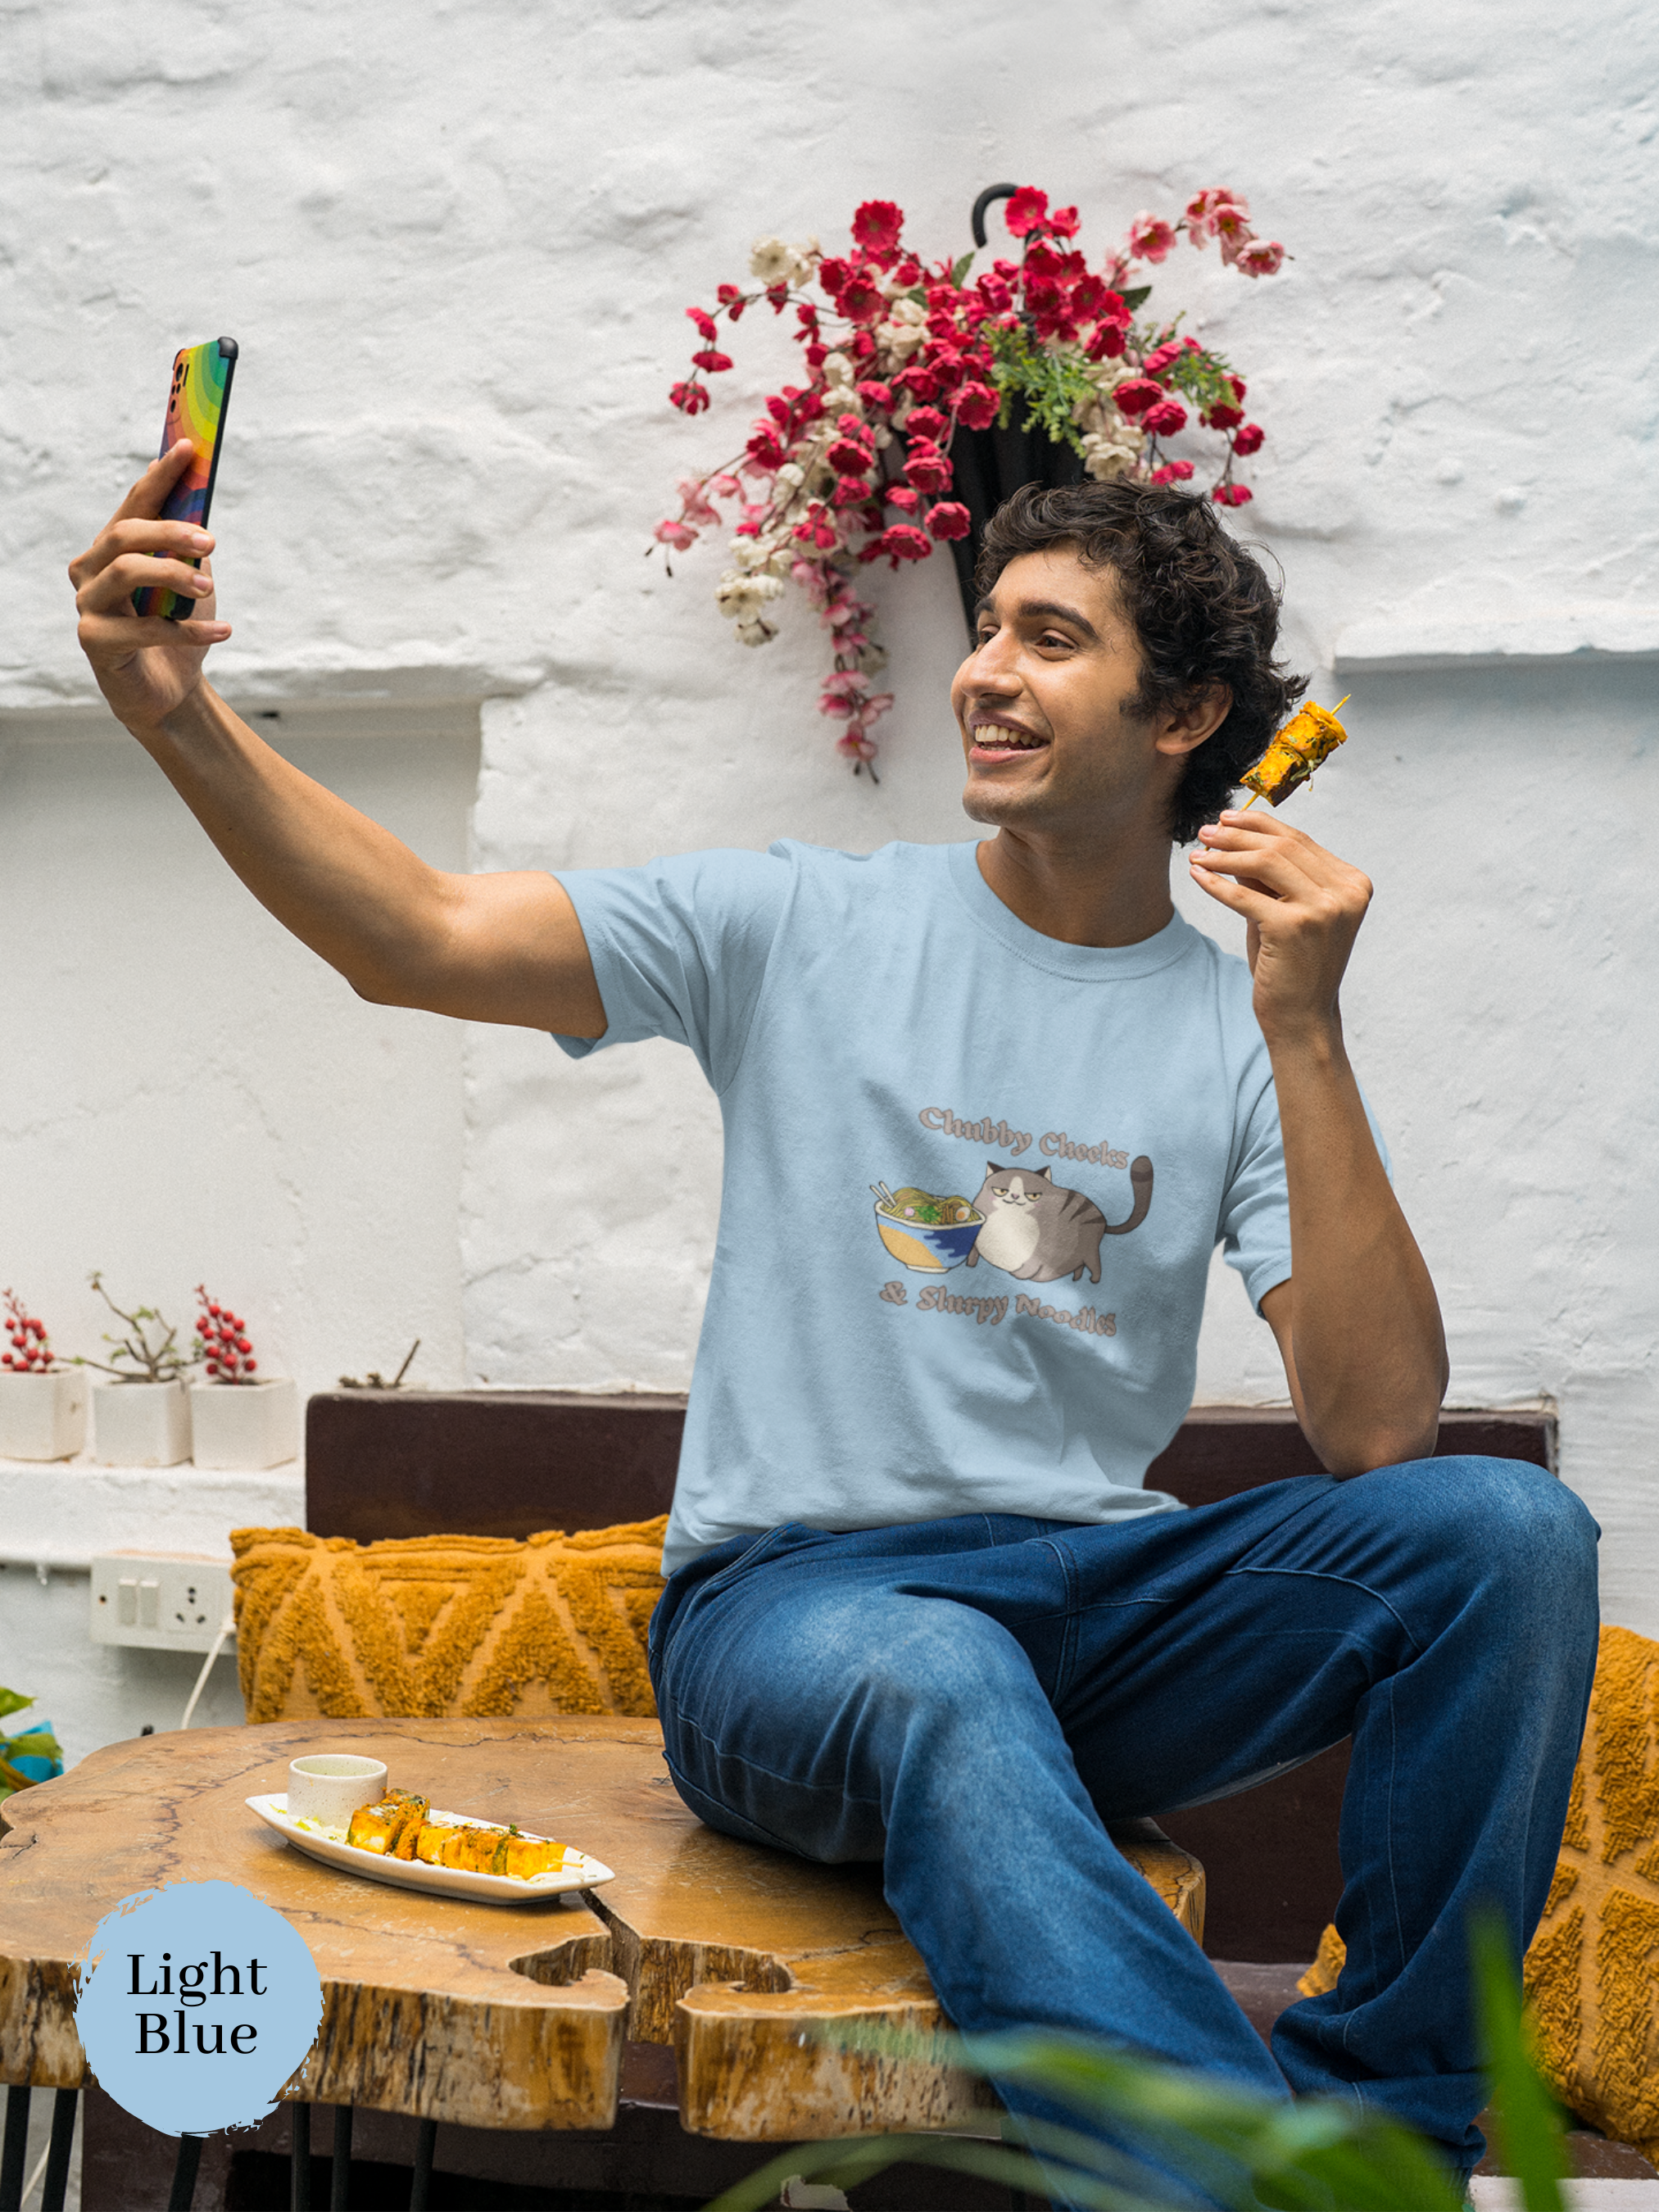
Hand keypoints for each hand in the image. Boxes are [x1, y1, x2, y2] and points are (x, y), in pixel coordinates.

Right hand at [69, 441, 231, 734]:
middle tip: (209, 538)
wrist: (170, 691)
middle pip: (123, 535)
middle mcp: (90, 571)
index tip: (189, 448)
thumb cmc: (176, 628)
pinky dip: (189, 629)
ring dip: (173, 574)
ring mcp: (87, 605)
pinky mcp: (94, 641)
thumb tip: (198, 499)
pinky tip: (223, 631)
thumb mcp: (189, 580)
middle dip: (168, 531)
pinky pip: (143, 628)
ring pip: (125, 572)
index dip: (160, 476)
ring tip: (209, 585)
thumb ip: (187, 543)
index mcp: (111, 549)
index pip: (133, 504)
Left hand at [1189, 807, 1371, 1047]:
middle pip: (1282, 847)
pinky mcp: (1293, 927)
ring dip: (1224, 854)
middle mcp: (1345, 893)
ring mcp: (1323, 909)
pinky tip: (1196, 875)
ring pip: (1265, 862)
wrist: (1302, 1018)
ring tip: (1198, 852)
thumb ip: (1268, 876)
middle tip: (1204, 832)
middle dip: (1236, 835)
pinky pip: (1244, 895)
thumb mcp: (1284, 910)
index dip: (1259, 825)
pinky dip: (1216, 882)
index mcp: (1353, 884)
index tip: (1226, 819)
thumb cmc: (1292, 965)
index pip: (1300, 841)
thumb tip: (1232, 836)